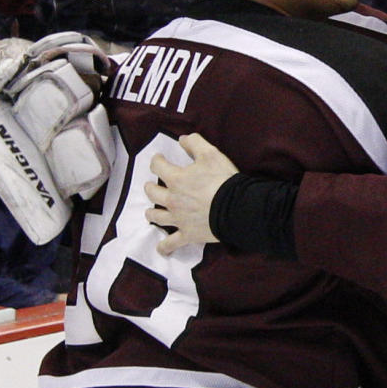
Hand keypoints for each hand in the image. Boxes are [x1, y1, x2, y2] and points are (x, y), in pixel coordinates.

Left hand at [144, 133, 238, 255]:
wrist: (235, 208)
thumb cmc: (223, 180)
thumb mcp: (211, 154)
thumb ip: (195, 144)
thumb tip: (182, 139)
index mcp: (175, 179)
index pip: (157, 166)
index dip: (157, 160)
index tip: (159, 158)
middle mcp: (172, 199)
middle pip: (152, 192)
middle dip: (150, 187)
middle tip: (153, 184)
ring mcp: (178, 219)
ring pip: (156, 216)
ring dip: (151, 212)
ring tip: (151, 211)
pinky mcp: (187, 234)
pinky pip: (171, 243)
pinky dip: (164, 246)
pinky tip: (161, 248)